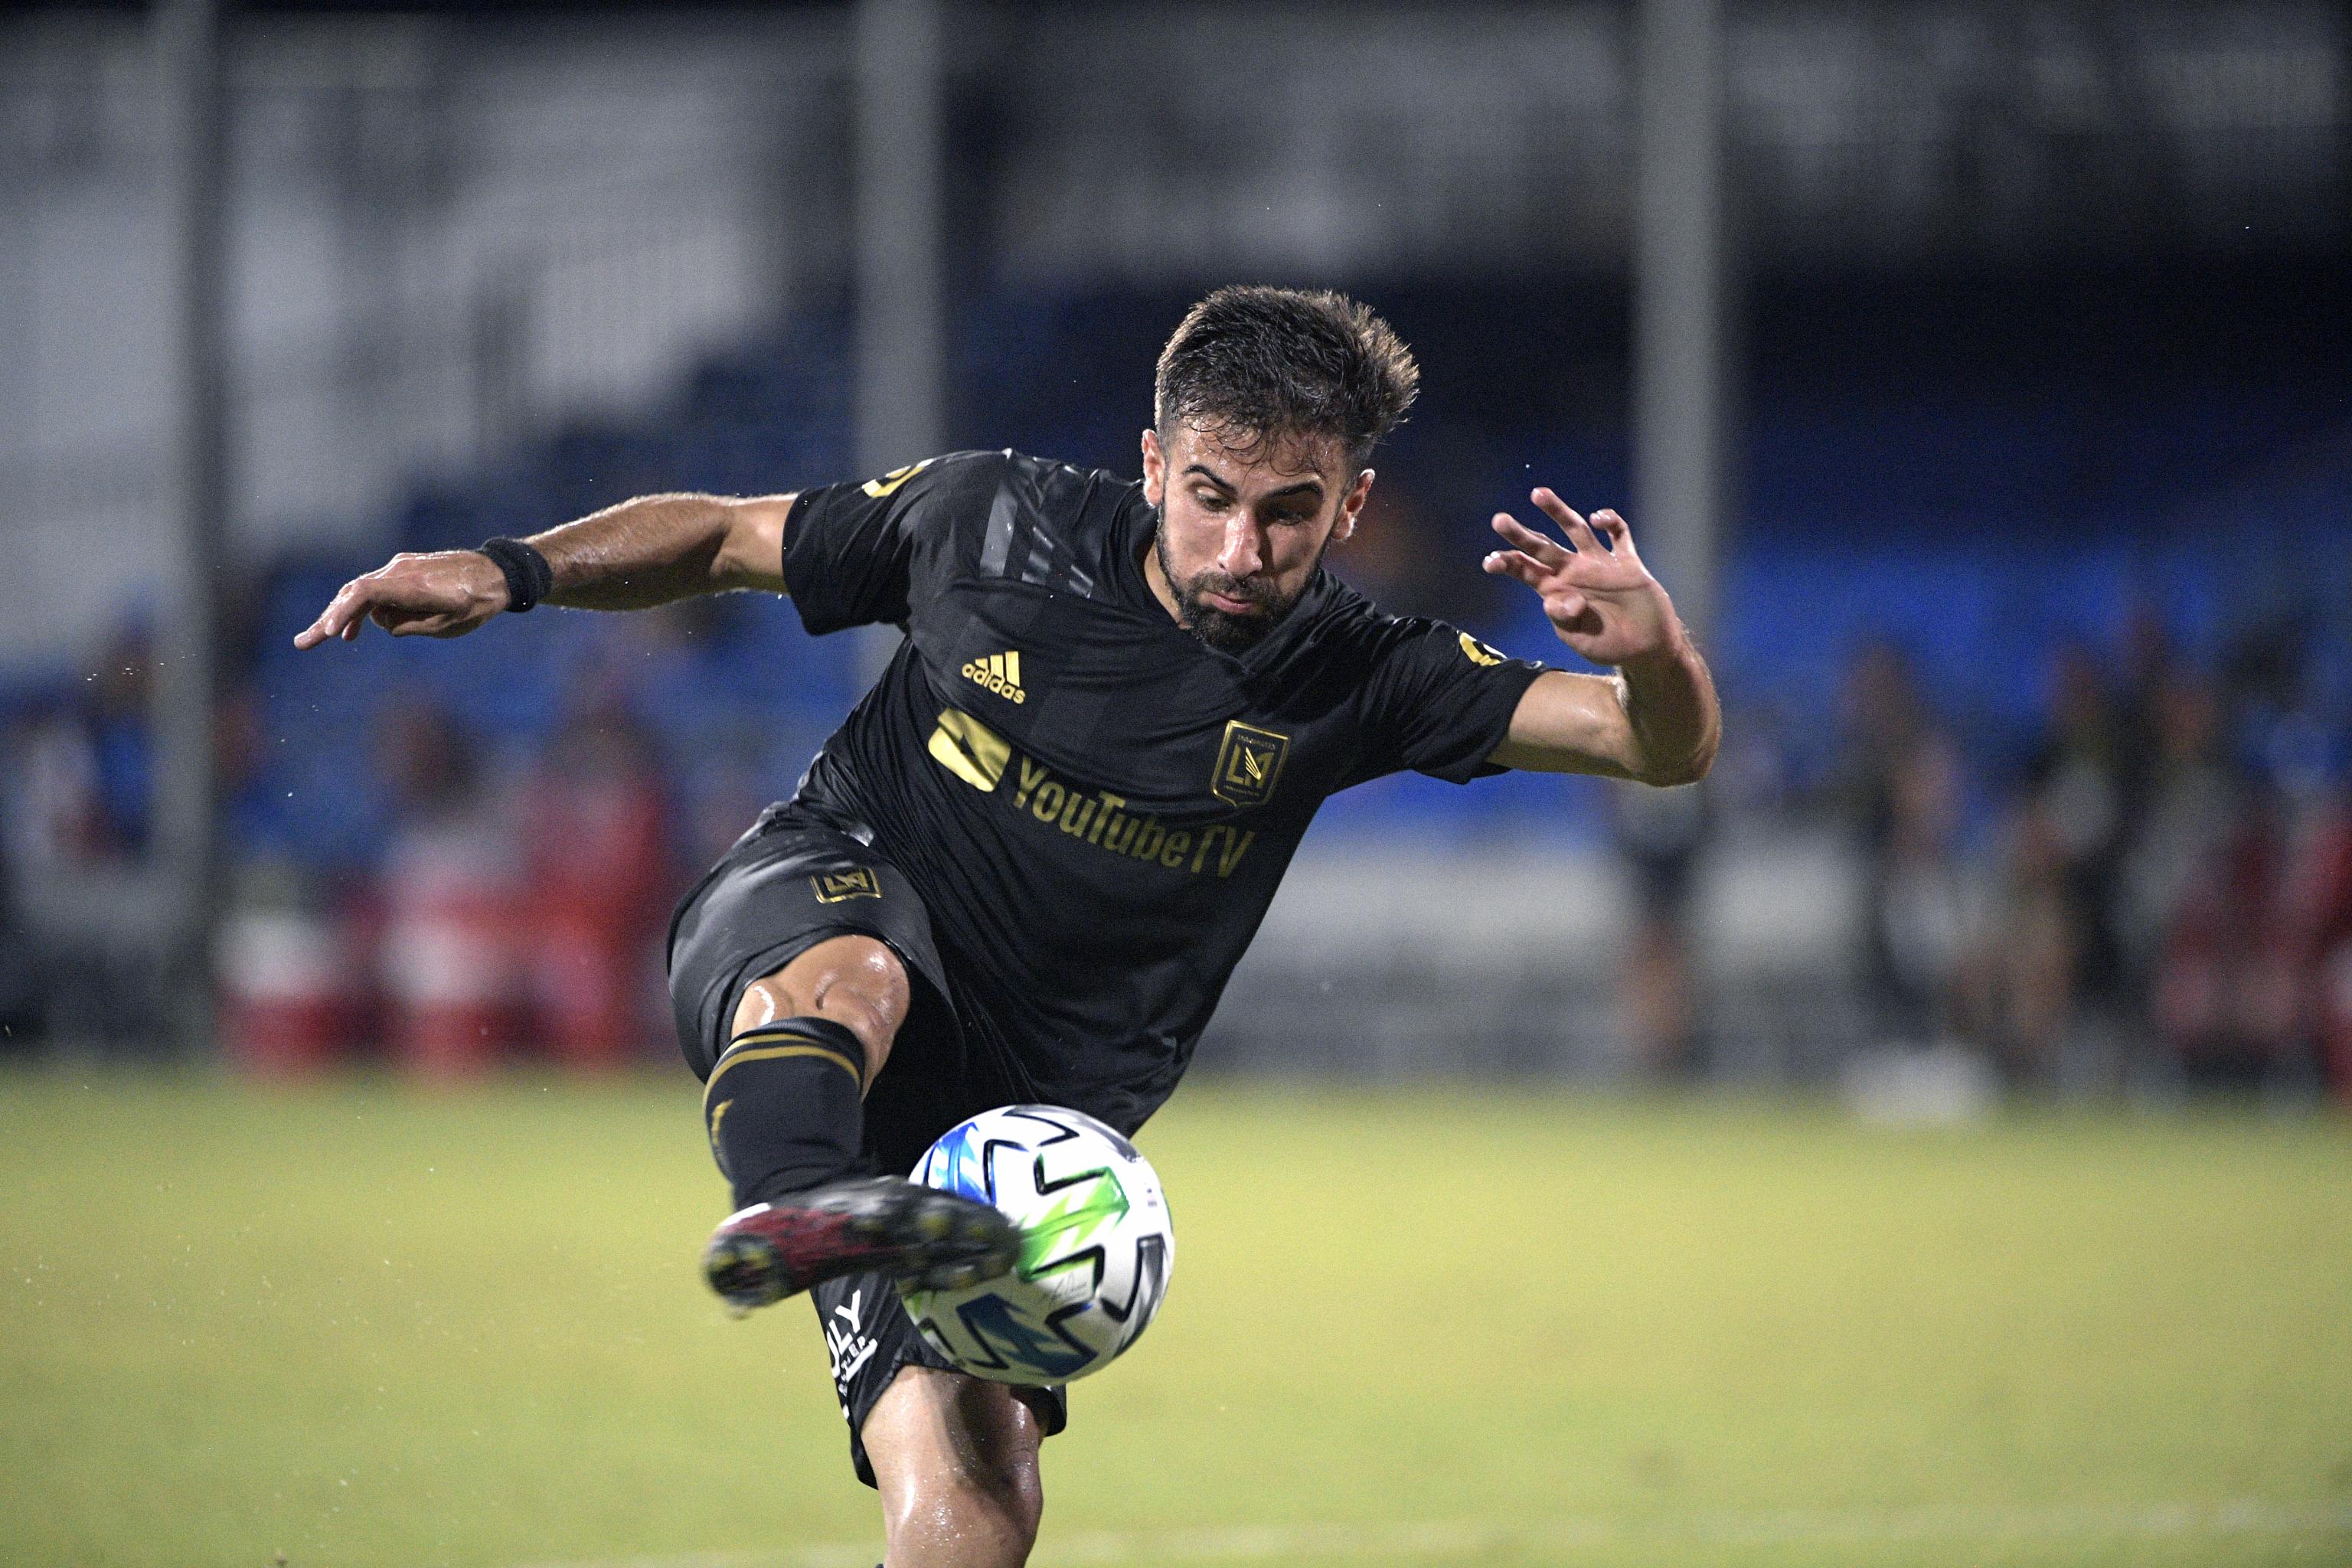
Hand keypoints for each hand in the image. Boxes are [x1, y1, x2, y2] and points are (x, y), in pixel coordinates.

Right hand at [293, 550, 509, 648]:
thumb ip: (409, 625)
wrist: (498, 574)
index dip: (344, 612)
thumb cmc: (478, 603)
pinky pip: (376, 588)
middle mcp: (400, 570)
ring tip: (326, 638)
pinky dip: (363, 607)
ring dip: (346, 616)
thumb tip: (380, 622)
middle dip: (329, 619)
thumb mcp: (448, 624)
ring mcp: (400, 566)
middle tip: (303, 643)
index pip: (366, 593)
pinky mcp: (404, 569)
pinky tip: (351, 631)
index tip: (331, 633)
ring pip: (363, 591)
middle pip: (354, 593)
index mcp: (413, 584)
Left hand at [1483, 490, 1680, 667]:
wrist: (1648, 649)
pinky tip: (1597, 519)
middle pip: (1543, 547)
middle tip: (1498, 520)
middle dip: (1520, 535)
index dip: (1508, 564)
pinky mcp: (1627, 563)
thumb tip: (1557, 600)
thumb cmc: (1608, 646)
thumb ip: (1564, 619)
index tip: (1490, 561)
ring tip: (1537, 493)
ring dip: (1557, 512)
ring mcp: (1600, 565)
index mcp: (1557, 591)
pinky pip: (1618, 535)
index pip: (1527, 571)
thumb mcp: (1580, 640)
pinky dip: (1610, 522)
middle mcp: (1574, 572)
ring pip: (1575, 530)